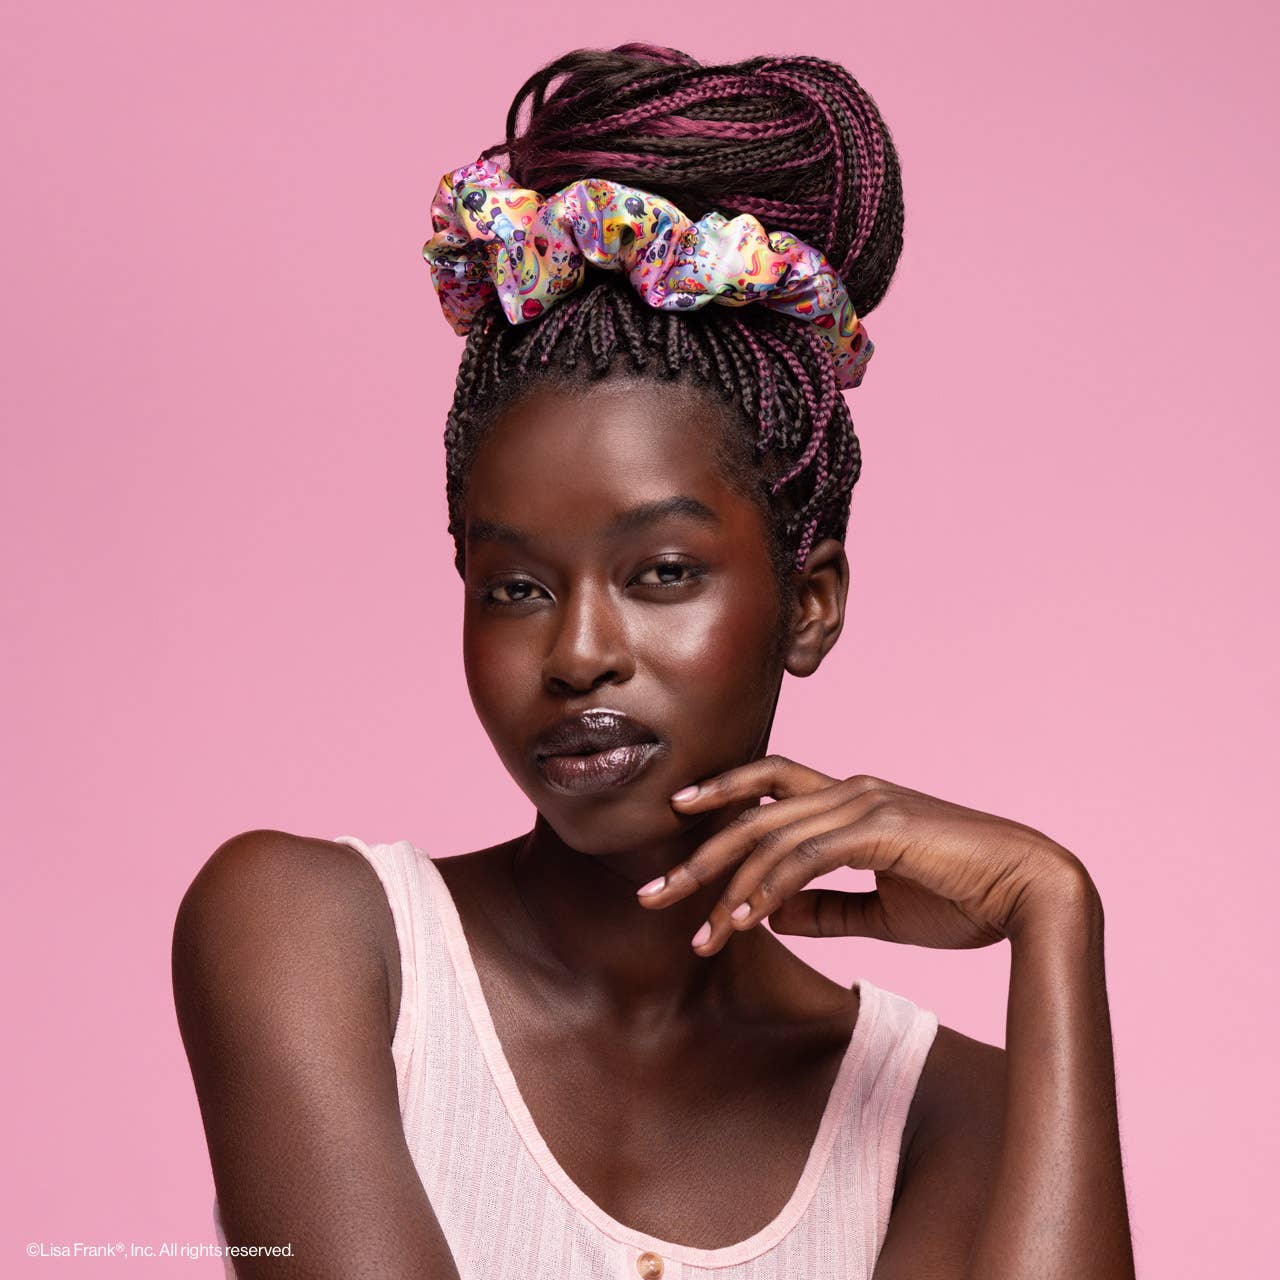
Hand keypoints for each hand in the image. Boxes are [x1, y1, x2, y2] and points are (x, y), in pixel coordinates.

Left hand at [636, 756, 1094, 954]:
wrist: (1032, 892)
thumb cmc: (964, 898)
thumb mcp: (880, 909)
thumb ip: (824, 908)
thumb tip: (770, 914)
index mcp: (852, 799)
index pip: (769, 784)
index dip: (721, 794)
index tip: (677, 819)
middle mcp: (851, 790)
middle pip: (752, 809)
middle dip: (697, 850)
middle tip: (653, 892)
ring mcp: (864, 803)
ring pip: (769, 836)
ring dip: (726, 886)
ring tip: (695, 932)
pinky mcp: (879, 827)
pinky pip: (804, 857)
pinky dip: (767, 888)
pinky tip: (743, 922)